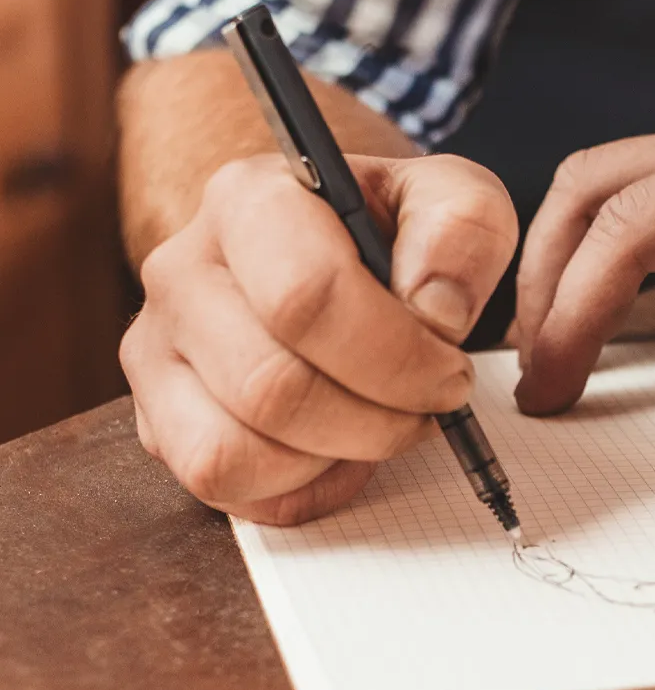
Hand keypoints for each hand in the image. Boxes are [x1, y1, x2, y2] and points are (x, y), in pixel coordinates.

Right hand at [122, 153, 516, 523]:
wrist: (339, 263)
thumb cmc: (395, 240)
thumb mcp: (454, 206)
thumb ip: (463, 230)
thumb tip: (434, 308)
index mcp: (249, 201)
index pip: (307, 298)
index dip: (396, 359)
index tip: (449, 375)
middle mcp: (181, 273)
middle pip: (273, 389)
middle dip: (377, 421)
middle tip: (427, 409)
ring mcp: (157, 353)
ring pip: (236, 453)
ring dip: (335, 458)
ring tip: (376, 423)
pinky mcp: (160, 420)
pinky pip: (224, 487)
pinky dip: (298, 487)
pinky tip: (335, 450)